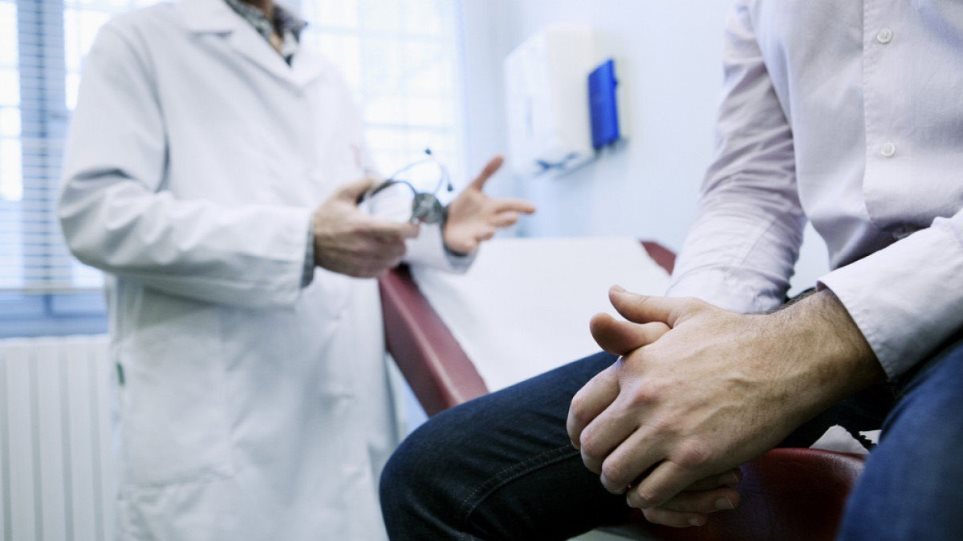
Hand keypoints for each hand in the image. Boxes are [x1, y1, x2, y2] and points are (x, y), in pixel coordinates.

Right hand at [313, 178, 418, 277]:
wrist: (306, 242)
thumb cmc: (325, 217)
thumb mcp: (342, 194)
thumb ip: (364, 184)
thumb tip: (383, 179)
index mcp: (365, 227)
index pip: (401, 231)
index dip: (413, 228)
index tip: (414, 224)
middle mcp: (366, 247)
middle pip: (401, 248)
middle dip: (403, 241)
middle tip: (398, 234)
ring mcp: (362, 262)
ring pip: (393, 262)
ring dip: (395, 253)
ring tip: (388, 245)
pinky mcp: (357, 272)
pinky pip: (382, 272)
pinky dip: (384, 265)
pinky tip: (378, 256)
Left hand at [443, 156, 534, 253]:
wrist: (449, 224)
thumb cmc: (466, 206)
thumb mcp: (474, 187)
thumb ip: (487, 172)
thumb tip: (502, 155)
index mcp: (493, 208)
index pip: (509, 205)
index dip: (521, 206)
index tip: (534, 208)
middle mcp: (489, 221)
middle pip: (501, 220)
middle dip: (507, 219)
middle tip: (514, 217)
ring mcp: (478, 233)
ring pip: (486, 233)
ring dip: (488, 232)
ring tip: (490, 231)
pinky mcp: (466, 242)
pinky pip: (469, 244)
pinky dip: (470, 245)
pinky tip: (470, 243)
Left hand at [582, 298, 740, 527]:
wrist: (787, 360)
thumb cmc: (736, 336)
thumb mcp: (683, 312)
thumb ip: (641, 308)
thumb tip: (612, 292)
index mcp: (634, 366)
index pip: (581, 408)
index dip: (577, 431)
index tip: (587, 440)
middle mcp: (643, 398)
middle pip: (592, 446)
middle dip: (596, 462)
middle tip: (609, 468)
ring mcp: (668, 430)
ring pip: (616, 473)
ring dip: (620, 484)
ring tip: (631, 484)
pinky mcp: (696, 458)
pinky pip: (653, 492)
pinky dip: (649, 498)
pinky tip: (657, 492)